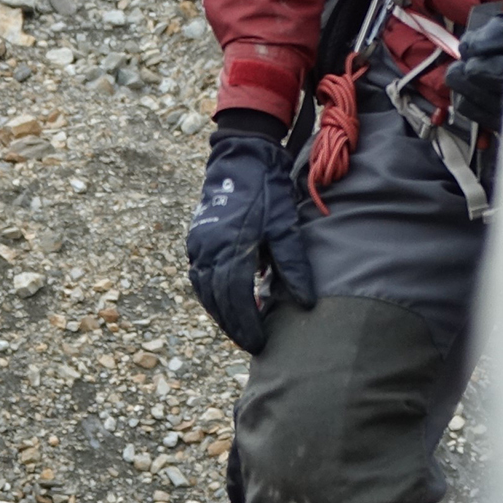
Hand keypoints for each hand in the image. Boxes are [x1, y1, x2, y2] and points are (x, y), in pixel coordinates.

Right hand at [185, 130, 311, 353]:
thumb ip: (294, 266)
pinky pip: (200, 277)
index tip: (260, 344)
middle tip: (251, 345)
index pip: (236, 301)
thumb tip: (307, 303)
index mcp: (231, 250)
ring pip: (204, 292)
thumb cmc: (267, 192)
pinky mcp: (195, 239)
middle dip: (233, 326)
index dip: (247, 326)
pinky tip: (226, 303)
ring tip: (240, 329)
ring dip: (221, 314)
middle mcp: (208, 251)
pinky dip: (211, 295)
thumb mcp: (286, 227)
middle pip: (217, 302)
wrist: (242, 158)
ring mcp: (198, 245)